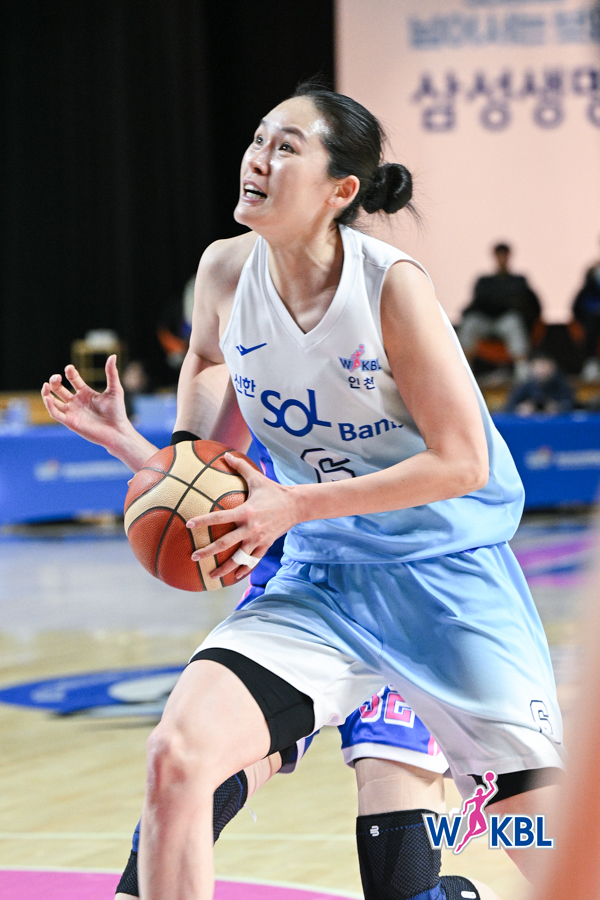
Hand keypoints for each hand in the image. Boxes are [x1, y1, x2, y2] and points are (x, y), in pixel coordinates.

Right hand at [41, 354, 130, 449]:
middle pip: (60, 388)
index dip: (70, 372)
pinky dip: (49, 406)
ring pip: (53, 401)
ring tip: (46, 385)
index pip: (73, 379)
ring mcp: (73, 412)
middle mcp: (77, 401)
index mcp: (86, 393)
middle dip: (55, 381)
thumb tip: (113, 355)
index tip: (69, 369)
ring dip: (47, 393)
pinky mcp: (70, 422)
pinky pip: (55, 413)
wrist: (117, 430)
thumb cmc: (118, 412)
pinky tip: (48, 397)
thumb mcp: (115, 389)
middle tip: (56, 377)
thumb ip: (111, 373)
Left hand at [186, 453, 299, 580]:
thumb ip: (240, 466)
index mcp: (245, 512)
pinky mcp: (266, 545)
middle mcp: (251, 528)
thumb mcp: (257, 478)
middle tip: (193, 557)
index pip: (220, 517)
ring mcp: (259, 539)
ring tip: (211, 576)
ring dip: (225, 568)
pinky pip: (253, 561)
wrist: (297, 505)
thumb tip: (225, 454)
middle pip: (226, 543)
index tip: (189, 525)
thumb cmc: (274, 490)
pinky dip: (243, 569)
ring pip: (239, 558)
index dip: (204, 521)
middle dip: (208, 551)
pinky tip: (234, 577)